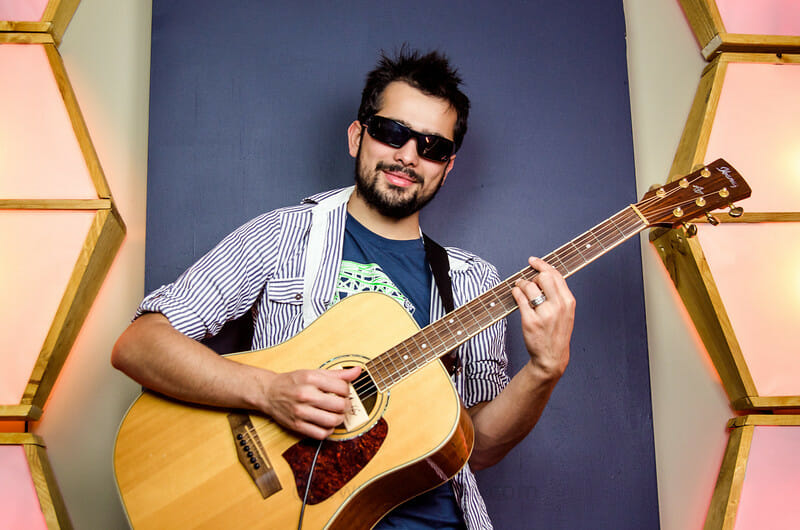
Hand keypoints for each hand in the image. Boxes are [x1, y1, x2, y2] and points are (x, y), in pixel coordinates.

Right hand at [259, 367, 361, 439]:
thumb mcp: (314, 372)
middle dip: (346, 406)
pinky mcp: (297, 426)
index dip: (347, 391)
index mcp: (311, 378)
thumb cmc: (293, 382)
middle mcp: (306, 395)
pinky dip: (328, 431)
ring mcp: (301, 412)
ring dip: (339, 419)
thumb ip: (337, 374)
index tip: (343, 392)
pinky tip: (326, 424)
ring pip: (332, 421)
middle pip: (340, 406)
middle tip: (343, 404)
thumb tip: (358, 371)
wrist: (269, 393)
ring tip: (336, 414)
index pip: (342, 388)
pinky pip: (321, 434)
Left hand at [511, 257, 574, 379]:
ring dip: (521, 283)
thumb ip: (558, 294)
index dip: (542, 265)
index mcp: (568, 302)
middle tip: (528, 281)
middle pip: (542, 277)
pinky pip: (519, 298)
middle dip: (532, 275)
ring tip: (518, 286)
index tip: (533, 260)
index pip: (555, 275)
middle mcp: (558, 306)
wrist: (551, 357)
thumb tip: (545, 273)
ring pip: (529, 286)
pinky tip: (515, 293)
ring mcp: (544, 314)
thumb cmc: (556, 332)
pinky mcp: (530, 321)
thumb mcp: (566, 312)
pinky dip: (515, 292)